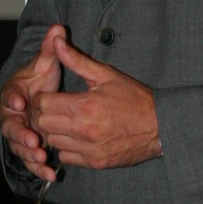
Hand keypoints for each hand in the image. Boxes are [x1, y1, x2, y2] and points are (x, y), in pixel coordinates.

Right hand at [0, 25, 64, 180]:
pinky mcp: (28, 148)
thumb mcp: (46, 65)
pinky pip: (31, 160)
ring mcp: (19, 133)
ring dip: (29, 153)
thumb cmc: (40, 81)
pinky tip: (51, 175)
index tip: (21, 102)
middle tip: (32, 138)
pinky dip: (39, 168)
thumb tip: (57, 27)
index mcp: (14, 93)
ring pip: (19, 146)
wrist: (37, 100)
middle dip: (20, 133)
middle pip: (10, 126)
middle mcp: (11, 116)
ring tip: (42, 157)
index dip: (13, 99)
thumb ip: (50, 48)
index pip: (9, 96)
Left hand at [28, 35, 160, 169]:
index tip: (51, 96)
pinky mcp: (94, 162)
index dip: (43, 98)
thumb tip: (56, 41)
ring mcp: (89, 149)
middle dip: (46, 114)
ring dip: (56, 131)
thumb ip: (77, 60)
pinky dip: (67, 148)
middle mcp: (84, 130)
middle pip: (43, 123)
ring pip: (52, 141)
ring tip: (68, 122)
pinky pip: (66, 157)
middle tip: (57, 109)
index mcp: (84, 105)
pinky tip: (78, 138)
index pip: (43, 103)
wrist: (160, 126)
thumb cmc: (134, 98)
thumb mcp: (106, 75)